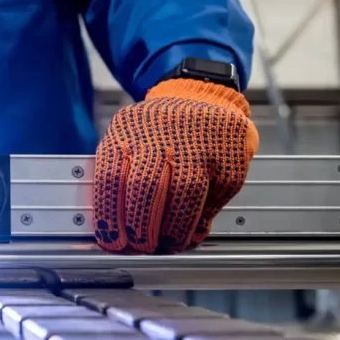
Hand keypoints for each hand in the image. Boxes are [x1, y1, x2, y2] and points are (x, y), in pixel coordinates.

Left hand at [92, 79, 258, 253]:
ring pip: (185, 193)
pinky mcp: (229, 149)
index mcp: (126, 130)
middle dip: (143, 226)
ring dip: (176, 227)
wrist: (201, 94)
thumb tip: (115, 230)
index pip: (110, 178)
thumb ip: (120, 178)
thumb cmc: (158, 129)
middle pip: (146, 187)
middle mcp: (160, 132)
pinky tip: (196, 227)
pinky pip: (217, 192)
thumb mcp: (128, 139)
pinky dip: (205, 215)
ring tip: (170, 243)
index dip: (110, 216)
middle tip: (143, 246)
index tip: (112, 241)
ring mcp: (197, 140)